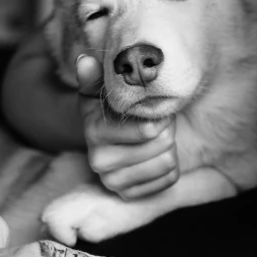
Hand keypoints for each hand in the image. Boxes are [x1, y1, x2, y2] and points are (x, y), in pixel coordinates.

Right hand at [76, 54, 179, 199]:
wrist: (109, 136)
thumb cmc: (110, 109)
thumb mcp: (102, 88)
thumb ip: (95, 75)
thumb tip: (85, 61)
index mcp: (94, 133)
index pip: (148, 130)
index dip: (160, 116)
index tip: (155, 108)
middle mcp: (99, 162)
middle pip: (163, 145)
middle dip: (167, 129)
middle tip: (160, 121)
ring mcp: (113, 182)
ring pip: (168, 162)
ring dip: (171, 147)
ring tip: (158, 137)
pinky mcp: (130, 194)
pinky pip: (169, 179)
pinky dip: (171, 165)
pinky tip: (156, 154)